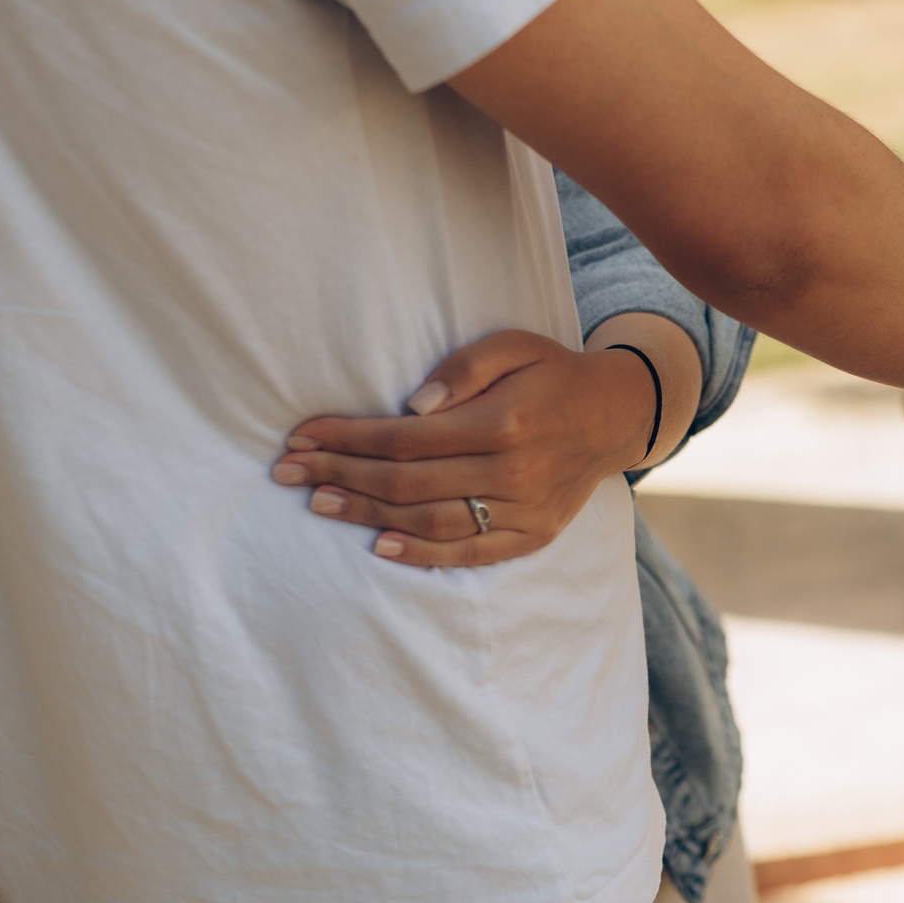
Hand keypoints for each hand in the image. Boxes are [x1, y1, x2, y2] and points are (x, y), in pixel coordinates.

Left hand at [270, 321, 696, 567]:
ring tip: (319, 504)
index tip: (302, 436)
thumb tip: (415, 405)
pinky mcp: (533, 535)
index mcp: (503, 422)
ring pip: (431, 522)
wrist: (615, 415)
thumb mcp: (513, 345)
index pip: (404, 438)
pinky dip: (424, 556)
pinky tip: (381, 547)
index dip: (347, 439)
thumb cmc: (552, 372)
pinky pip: (471, 553)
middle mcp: (512, 472)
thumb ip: (465, 368)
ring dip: (368, 515)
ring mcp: (524, 510)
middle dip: (340, 477)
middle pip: (407, 483)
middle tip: (288, 472)